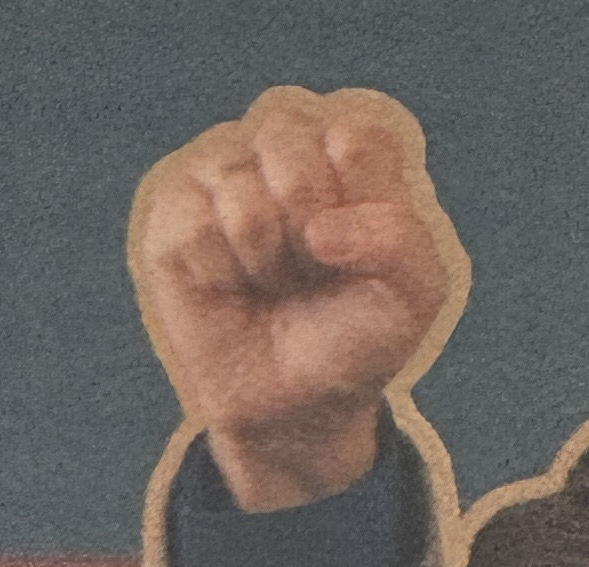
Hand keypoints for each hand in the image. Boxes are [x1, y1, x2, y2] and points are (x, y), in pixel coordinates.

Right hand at [129, 85, 463, 508]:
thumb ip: (398, 239)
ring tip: (270, 280)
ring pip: (241, 195)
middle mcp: (283, 142)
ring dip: (263, 260)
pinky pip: (193, 228)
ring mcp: (224, 170)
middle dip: (304, 230)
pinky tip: (228, 284)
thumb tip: (317, 231)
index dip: (357, 212)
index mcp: (348, 144)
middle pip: (288, 147)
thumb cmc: (357, 336)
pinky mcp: (174, 212)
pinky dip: (218, 273)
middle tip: (309, 270)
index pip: (352, 140)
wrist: (298, 405)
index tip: (356, 256)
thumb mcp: (415, 293)